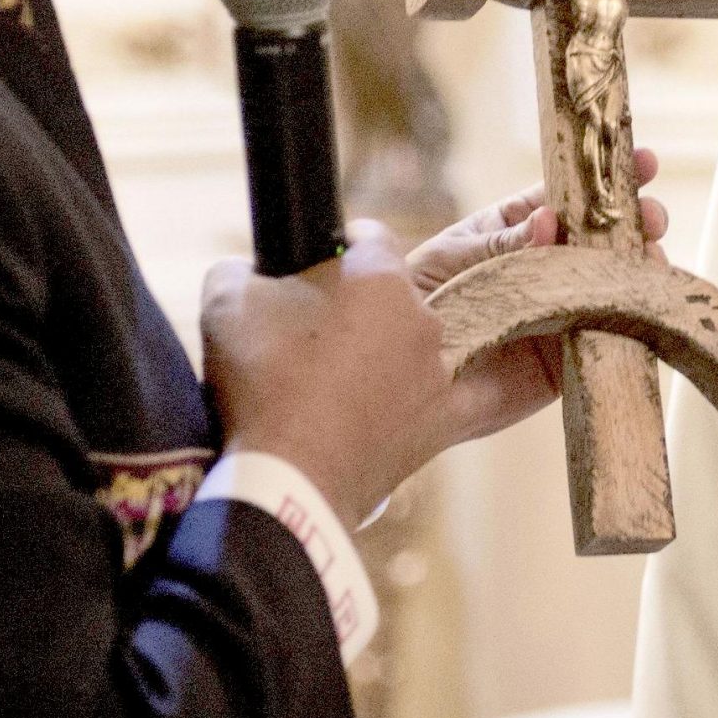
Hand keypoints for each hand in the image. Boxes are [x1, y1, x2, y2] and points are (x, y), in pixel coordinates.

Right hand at [201, 222, 454, 524]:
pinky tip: (492, 385)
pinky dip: (482, 389)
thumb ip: (241, 269)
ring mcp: (436, 373)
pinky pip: (479, 397)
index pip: (370, 238)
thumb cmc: (259, 382)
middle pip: (391, 295)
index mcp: (378, 278)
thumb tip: (249, 271)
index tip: (318, 266)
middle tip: (313, 334)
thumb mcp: (224, 302)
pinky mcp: (441, 422)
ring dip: (384, 350)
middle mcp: (421, 318)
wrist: (285, 479)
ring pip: (413, 343)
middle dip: (357, 306)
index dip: (340, 248)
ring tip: (334, 381)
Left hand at [404, 149, 669, 440]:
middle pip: (604, 239)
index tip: (645, 161)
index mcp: (519, 229)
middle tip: (650, 217)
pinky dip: (632, 320)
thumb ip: (502, 243)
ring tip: (650, 258)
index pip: (570, 197)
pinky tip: (648, 304)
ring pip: (616, 284)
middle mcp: (549, 268)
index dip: (607, 179)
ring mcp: (565, 312)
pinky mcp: (571, 360)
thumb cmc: (419, 301)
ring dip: (640, 268)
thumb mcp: (453, 258)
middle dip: (635, 223)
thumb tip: (548, 221)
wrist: (404, 379)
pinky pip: (610, 338)